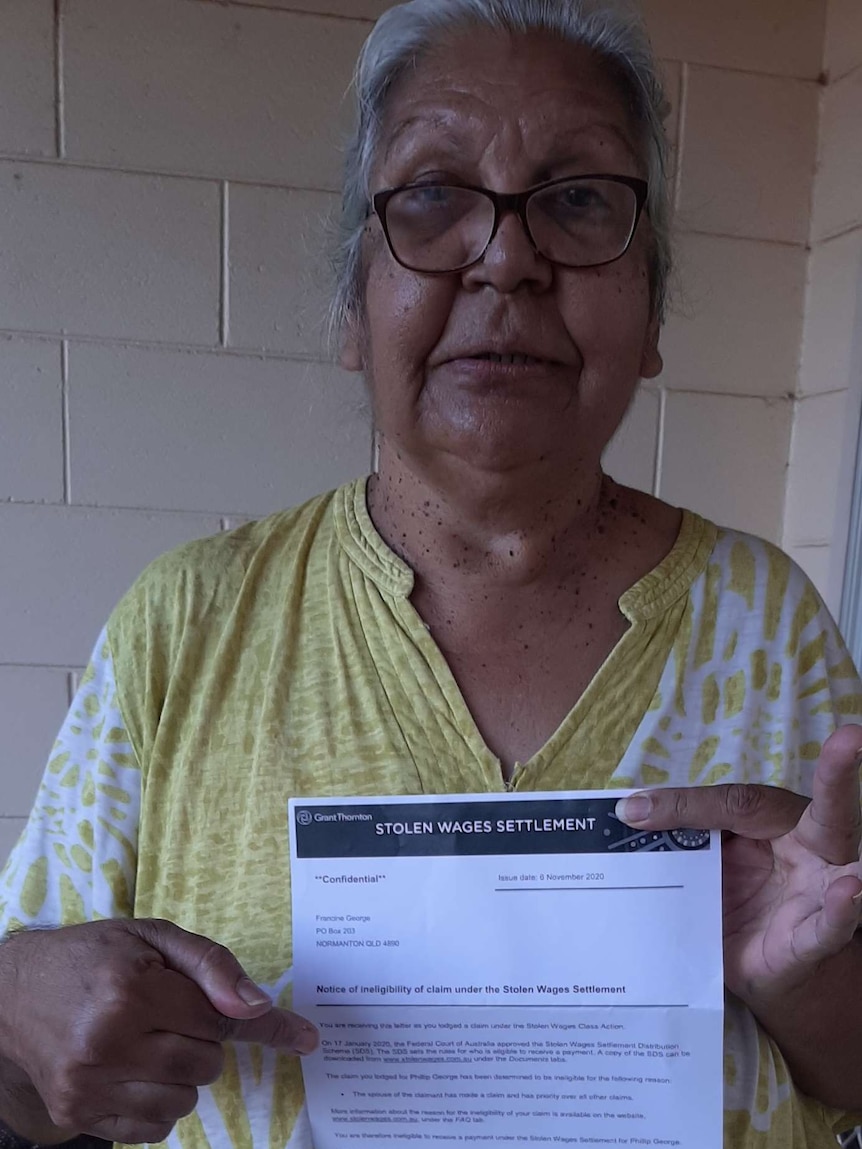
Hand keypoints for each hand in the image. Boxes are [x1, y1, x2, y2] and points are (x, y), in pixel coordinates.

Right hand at [0, 919, 317, 1144]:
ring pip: (182, 1103)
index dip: (260, 1023)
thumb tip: (256, 1006)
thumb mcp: (153, 937)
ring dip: (183, 1076)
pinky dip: (160, 1106)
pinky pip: (151, 1130)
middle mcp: (108, 1043)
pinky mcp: (76, 1113)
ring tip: (152, 1041)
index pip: (218, 1020)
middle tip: (173, 1015)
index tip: (304, 1037)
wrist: (13, 992)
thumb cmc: (93, 956)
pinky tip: (138, 1071)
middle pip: (204, 1065)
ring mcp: (88, 1085)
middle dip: (203, 1041)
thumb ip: (210, 966)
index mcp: (131, 992)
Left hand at [615, 725, 861, 1006]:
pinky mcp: (812, 936)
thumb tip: (627, 809)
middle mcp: (807, 848)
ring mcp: (818, 891)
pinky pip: (828, 926)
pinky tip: (848, 894)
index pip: (739, 802)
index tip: (682, 789)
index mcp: (774, 821)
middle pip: (826, 810)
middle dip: (840, 775)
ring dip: (845, 866)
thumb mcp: (705, 853)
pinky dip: (839, 913)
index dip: (691, 801)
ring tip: (850, 870)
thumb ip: (680, 826)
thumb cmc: (735, 889)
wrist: (747, 959)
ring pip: (842, 871)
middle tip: (851, 738)